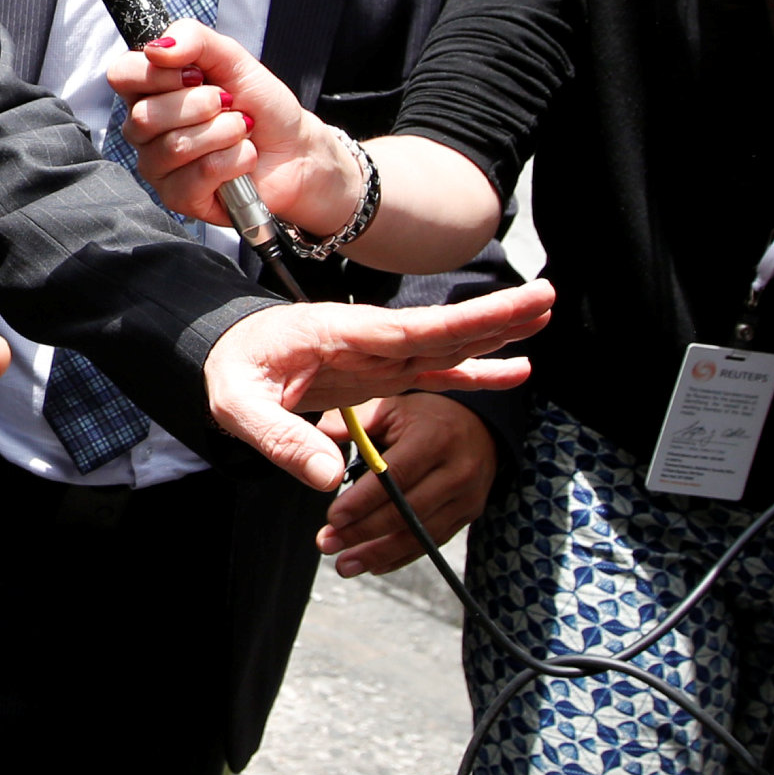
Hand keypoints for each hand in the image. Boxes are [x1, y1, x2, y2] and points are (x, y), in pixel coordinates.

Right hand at [106, 20, 354, 230]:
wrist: (296, 149)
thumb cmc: (261, 105)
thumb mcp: (233, 58)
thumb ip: (194, 39)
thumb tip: (157, 48)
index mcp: (150, 91)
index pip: (121, 75)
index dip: (156, 73)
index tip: (195, 74)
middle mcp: (145, 130)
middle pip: (144, 116)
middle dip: (202, 105)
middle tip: (229, 104)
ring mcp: (158, 167)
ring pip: (174, 147)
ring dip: (224, 133)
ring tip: (242, 130)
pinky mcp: (179, 198)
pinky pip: (198, 175)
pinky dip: (233, 160)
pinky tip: (243, 158)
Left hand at [203, 283, 551, 490]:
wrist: (224, 352)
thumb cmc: (231, 369)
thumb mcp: (237, 403)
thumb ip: (278, 437)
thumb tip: (327, 477)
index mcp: (343, 335)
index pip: (413, 329)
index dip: (466, 320)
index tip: (511, 305)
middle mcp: (372, 341)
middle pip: (443, 328)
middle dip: (496, 316)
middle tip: (549, 297)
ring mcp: (381, 356)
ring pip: (448, 343)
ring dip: (494, 332)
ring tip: (543, 316)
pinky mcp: (383, 374)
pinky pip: (438, 370)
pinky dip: (476, 369)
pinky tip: (514, 371)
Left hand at [313, 393, 499, 577]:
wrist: (479, 427)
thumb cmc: (425, 418)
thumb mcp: (392, 409)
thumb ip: (355, 423)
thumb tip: (317, 433)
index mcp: (434, 438)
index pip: (395, 476)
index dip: (363, 501)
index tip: (333, 518)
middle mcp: (456, 471)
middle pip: (406, 511)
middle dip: (363, 532)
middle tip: (327, 543)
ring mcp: (466, 497)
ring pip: (419, 535)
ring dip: (378, 553)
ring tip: (344, 564)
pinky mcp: (468, 515)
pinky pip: (431, 543)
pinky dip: (400, 557)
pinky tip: (373, 565)